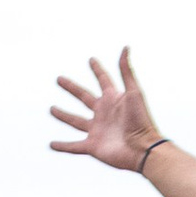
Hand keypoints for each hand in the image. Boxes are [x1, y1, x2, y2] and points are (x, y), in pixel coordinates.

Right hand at [50, 47, 162, 174]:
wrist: (143, 149)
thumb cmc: (141, 120)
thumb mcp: (134, 92)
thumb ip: (126, 70)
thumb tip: (125, 47)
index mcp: (113, 99)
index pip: (103, 80)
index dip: (97, 69)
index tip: (91, 60)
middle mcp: (103, 113)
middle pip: (83, 97)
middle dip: (71, 88)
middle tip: (59, 79)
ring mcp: (97, 130)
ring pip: (75, 121)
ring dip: (63, 115)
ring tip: (52, 109)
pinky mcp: (92, 146)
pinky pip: (74, 146)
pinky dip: (62, 146)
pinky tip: (52, 144)